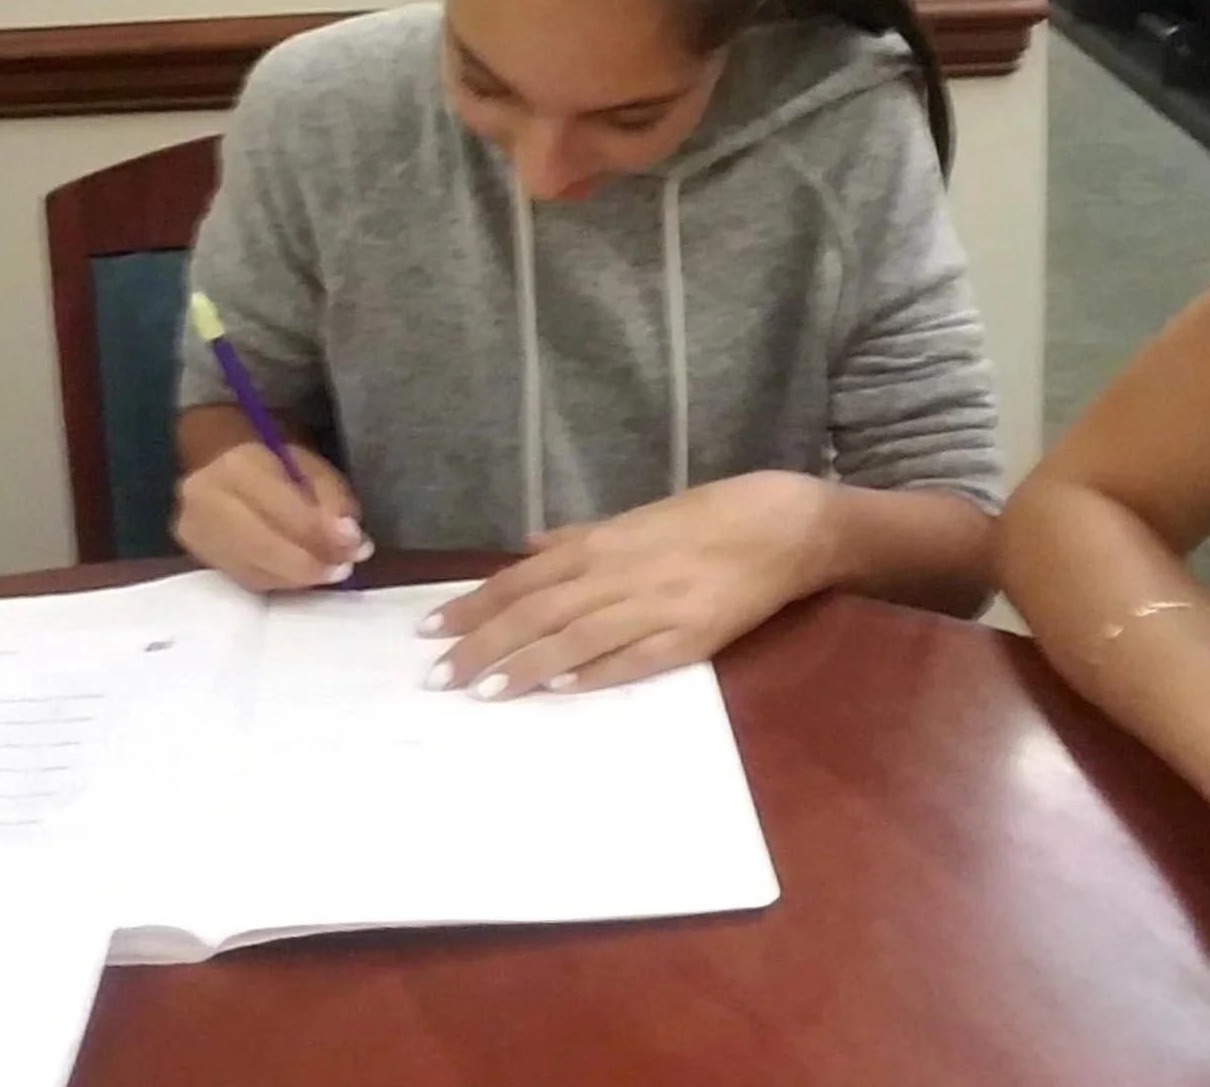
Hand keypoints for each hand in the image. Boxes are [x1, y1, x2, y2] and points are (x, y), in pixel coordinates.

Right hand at [172, 443, 368, 591]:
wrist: (215, 458)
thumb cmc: (270, 457)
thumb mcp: (309, 463)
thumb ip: (333, 498)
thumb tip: (351, 540)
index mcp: (238, 466)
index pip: (285, 511)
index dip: (323, 534)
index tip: (358, 545)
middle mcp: (207, 500)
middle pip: (265, 548)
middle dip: (312, 565)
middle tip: (344, 568)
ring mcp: (197, 531)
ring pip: (256, 571)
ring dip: (299, 579)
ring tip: (329, 571)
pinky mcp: (198, 554)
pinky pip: (246, 579)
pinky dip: (280, 582)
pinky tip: (300, 575)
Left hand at [420, 472, 833, 699]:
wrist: (780, 526)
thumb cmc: (705, 517)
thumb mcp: (635, 519)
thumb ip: (579, 538)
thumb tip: (528, 547)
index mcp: (599, 544)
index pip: (520, 580)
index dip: (472, 606)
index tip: (428, 631)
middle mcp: (615, 574)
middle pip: (534, 613)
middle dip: (481, 645)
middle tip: (437, 677)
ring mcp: (652, 607)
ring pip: (573, 639)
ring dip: (524, 666)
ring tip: (481, 693)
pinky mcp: (689, 636)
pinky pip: (631, 658)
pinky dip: (593, 672)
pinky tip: (559, 688)